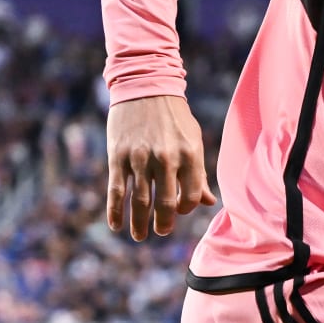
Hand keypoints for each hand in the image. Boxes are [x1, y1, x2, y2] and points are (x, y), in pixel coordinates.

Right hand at [106, 95, 216, 241]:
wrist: (144, 86)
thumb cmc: (174, 116)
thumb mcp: (193, 140)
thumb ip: (198, 172)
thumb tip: (208, 202)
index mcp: (189, 155)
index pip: (191, 196)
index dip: (186, 209)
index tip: (179, 211)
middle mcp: (166, 159)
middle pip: (166, 203)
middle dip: (164, 223)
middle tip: (161, 231)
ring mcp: (140, 159)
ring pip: (140, 202)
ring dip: (139, 224)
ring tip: (139, 236)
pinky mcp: (118, 157)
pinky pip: (116, 191)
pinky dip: (115, 211)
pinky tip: (116, 225)